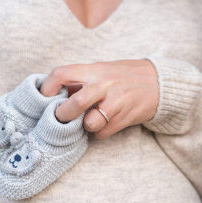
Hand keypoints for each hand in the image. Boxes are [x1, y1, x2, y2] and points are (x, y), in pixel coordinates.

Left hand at [41, 59, 158, 138]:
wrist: (158, 82)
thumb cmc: (123, 77)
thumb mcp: (102, 70)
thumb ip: (80, 80)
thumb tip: (53, 95)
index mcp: (94, 70)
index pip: (62, 74)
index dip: (48, 88)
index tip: (42, 99)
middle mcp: (105, 84)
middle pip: (76, 102)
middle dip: (64, 114)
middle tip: (59, 118)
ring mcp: (117, 102)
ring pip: (90, 123)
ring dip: (84, 126)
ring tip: (87, 121)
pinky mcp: (126, 117)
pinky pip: (103, 132)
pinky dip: (99, 132)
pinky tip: (103, 124)